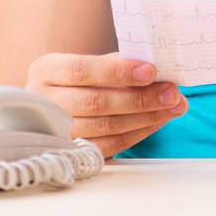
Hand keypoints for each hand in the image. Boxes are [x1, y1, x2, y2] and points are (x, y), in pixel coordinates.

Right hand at [25, 52, 186, 158]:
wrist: (58, 105)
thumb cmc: (82, 80)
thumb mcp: (91, 63)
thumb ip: (120, 64)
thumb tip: (159, 73)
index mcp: (47, 70)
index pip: (81, 70)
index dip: (118, 72)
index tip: (150, 72)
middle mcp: (43, 101)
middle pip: (95, 102)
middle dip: (140, 98)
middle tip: (172, 93)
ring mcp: (54, 131)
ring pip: (104, 127)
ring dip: (145, 117)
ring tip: (173, 107)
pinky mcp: (72, 152)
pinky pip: (108, 146)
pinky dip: (137, 133)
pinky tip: (157, 121)